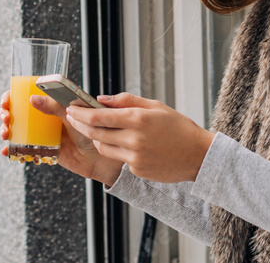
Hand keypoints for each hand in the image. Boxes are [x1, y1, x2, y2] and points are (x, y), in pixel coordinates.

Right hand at [0, 90, 123, 185]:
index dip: (13, 96)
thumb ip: (55, 106)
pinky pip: (26, 149)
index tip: (7, 99)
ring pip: (18, 130)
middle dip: (6, 113)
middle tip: (6, 117)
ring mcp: (44, 134)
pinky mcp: (45, 150)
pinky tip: (7, 151)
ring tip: (5, 133)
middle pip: (18, 113)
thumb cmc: (95, 129)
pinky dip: (14, 150)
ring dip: (7, 131)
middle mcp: (46, 118)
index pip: (27, 95)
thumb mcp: (74, 114)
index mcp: (53, 104)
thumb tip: (32, 98)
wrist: (105, 156)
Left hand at [64, 92, 215, 183]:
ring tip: (97, 129)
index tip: (70, 109)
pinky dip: (115, 149)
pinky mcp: (137, 170)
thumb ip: (126, 101)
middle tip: (72, 117)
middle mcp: (134, 139)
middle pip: (95, 132)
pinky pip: (118, 158)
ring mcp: (135, 157)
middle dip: (80, 124)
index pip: (99, 116)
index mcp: (138, 119)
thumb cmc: (178, 127)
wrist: (198, 155)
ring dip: (96, 137)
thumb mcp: (155, 106)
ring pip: (103, 147)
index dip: (80, 113)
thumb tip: (101, 99)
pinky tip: (123, 143)